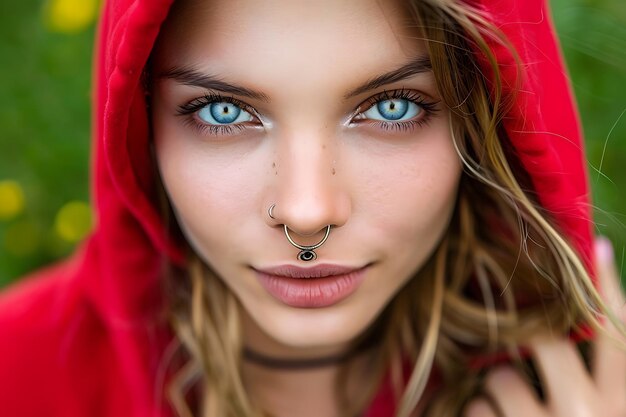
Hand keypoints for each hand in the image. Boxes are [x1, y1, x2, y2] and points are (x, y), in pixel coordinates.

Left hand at [464, 237, 625, 416]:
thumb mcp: (590, 413)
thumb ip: (590, 375)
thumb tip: (586, 300)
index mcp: (621, 406)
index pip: (619, 335)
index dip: (609, 290)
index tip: (598, 247)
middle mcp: (591, 415)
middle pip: (546, 343)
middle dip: (526, 354)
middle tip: (524, 377)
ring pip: (501, 375)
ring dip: (497, 391)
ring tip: (510, 416)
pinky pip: (474, 405)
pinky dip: (478, 416)